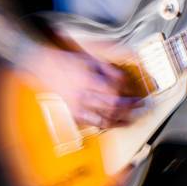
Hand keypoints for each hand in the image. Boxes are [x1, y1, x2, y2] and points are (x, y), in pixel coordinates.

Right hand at [17, 44, 143, 127]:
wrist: (47, 67)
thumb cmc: (71, 63)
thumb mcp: (93, 60)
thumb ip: (110, 71)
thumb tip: (125, 82)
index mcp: (88, 81)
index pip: (114, 93)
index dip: (128, 97)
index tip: (137, 96)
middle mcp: (83, 96)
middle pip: (111, 108)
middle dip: (129, 109)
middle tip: (139, 107)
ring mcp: (77, 107)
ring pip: (103, 120)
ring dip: (120, 121)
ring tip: (131, 119)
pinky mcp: (73, 114)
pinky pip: (93, 124)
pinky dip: (106, 125)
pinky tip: (115, 123)